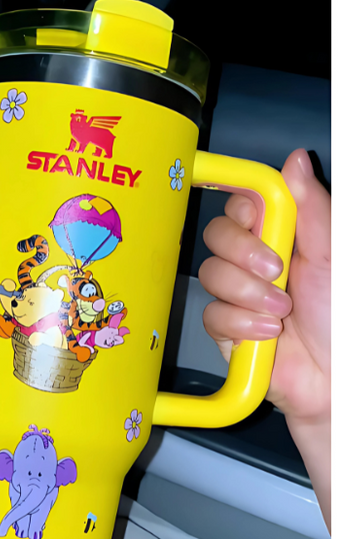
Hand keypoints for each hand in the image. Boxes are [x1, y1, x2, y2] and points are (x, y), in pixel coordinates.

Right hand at [199, 148, 329, 424]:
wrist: (331, 378)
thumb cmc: (337, 316)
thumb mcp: (331, 257)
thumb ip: (311, 209)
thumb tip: (294, 160)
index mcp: (280, 237)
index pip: (241, 204)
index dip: (241, 207)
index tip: (257, 217)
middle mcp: (253, 262)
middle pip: (217, 234)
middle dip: (243, 252)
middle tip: (276, 270)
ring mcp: (236, 295)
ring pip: (211, 274)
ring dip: (248, 293)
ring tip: (282, 311)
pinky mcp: (224, 328)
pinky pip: (213, 315)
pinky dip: (242, 323)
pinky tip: (269, 333)